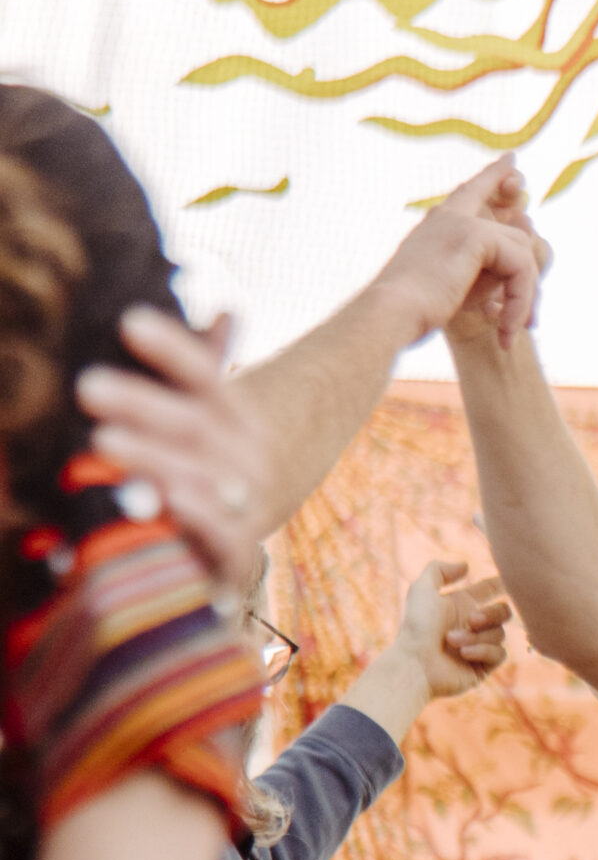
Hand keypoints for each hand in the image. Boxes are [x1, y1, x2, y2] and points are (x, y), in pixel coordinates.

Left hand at [76, 308, 269, 589]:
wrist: (248, 544)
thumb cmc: (216, 470)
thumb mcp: (217, 421)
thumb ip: (211, 369)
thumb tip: (227, 308)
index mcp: (241, 420)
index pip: (206, 378)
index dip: (172, 350)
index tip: (129, 322)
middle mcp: (249, 459)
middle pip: (194, 425)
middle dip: (141, 405)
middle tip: (86, 385)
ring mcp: (250, 505)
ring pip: (201, 476)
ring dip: (152, 458)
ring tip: (103, 440)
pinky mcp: (241, 551)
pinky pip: (225, 534)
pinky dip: (198, 516)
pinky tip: (167, 498)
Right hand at [373, 159, 547, 351]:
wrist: (390, 313)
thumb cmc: (415, 311)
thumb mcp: (454, 288)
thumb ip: (486, 269)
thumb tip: (522, 257)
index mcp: (438, 224)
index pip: (472, 191)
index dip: (494, 176)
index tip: (512, 161)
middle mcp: (449, 216)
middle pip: (516, 231)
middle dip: (530, 276)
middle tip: (530, 322)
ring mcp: (461, 221)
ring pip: (523, 253)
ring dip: (523, 299)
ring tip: (510, 334)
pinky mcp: (473, 235)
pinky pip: (520, 265)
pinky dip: (519, 300)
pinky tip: (506, 329)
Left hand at [395, 558, 511, 698]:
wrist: (415, 664)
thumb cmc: (416, 627)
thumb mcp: (421, 589)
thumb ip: (439, 569)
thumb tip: (466, 565)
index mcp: (462, 605)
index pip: (490, 590)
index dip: (502, 583)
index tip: (511, 579)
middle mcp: (473, 625)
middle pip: (504, 612)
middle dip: (492, 613)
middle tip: (471, 619)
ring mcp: (479, 646)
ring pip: (500, 634)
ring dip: (476, 635)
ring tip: (452, 641)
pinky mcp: (484, 667)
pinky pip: (499, 654)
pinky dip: (482, 650)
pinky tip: (463, 653)